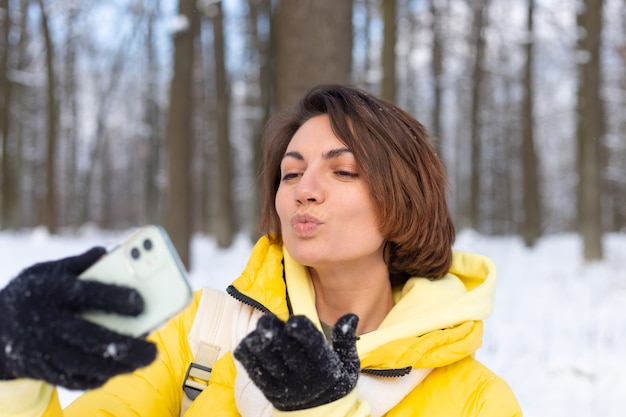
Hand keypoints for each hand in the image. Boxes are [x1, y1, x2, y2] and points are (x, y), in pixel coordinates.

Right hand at [0, 247, 156, 389]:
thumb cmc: (34, 293)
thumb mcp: (48, 270)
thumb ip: (80, 263)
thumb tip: (108, 251)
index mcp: (49, 292)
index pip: (84, 294)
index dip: (113, 298)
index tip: (141, 302)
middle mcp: (45, 322)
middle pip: (89, 337)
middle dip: (125, 346)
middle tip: (154, 349)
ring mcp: (44, 350)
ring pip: (85, 363)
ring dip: (119, 366)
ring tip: (145, 360)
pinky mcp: (44, 369)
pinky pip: (75, 378)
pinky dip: (101, 376)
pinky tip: (121, 368)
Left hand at [233, 313, 359, 410]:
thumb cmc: (334, 382)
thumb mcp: (348, 365)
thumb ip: (346, 339)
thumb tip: (350, 316)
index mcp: (324, 367)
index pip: (313, 346)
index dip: (302, 332)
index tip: (294, 320)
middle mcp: (303, 376)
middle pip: (285, 351)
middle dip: (273, 333)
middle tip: (266, 319)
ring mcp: (284, 383)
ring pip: (267, 359)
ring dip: (258, 341)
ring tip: (258, 329)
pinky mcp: (268, 388)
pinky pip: (253, 370)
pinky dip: (247, 354)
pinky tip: (248, 341)